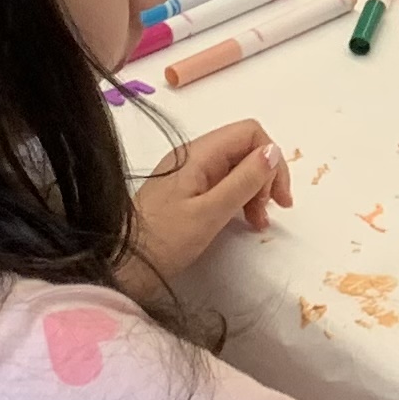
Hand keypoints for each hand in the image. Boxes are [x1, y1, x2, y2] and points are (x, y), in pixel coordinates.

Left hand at [127, 120, 288, 297]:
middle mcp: (193, 155)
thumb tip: (273, 151)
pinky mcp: (185, 191)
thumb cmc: (163, 240)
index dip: (271, 160)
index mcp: (198, 153)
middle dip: (264, 177)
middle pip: (245, 149)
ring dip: (254, 190)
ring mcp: (188, 173)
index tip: (277, 198)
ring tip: (257, 223)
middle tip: (269, 213)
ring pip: (236, 167)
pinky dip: (239, 199)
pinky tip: (243, 221)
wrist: (121, 265)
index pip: (250, 133)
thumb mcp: (210, 213)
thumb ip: (244, 181)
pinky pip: (222, 184)